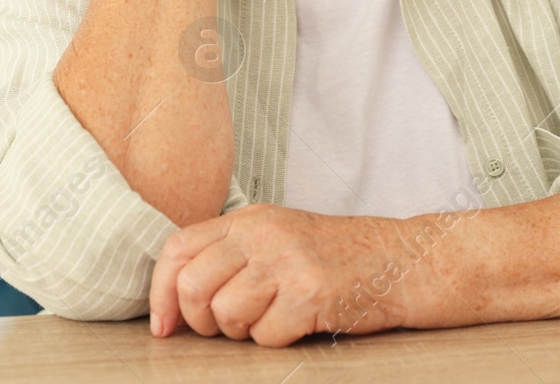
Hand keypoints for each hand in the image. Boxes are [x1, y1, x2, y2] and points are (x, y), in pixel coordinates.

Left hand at [148, 204, 411, 346]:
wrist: (399, 260)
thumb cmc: (336, 257)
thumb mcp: (278, 237)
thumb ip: (231, 254)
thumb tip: (175, 298)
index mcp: (249, 219)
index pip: (178, 249)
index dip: (160, 292)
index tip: (164, 325)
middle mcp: (264, 234)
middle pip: (194, 286)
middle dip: (202, 321)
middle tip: (226, 327)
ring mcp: (287, 261)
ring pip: (226, 315)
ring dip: (244, 331)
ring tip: (273, 318)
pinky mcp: (310, 293)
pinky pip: (265, 336)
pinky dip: (278, 340)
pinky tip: (301, 322)